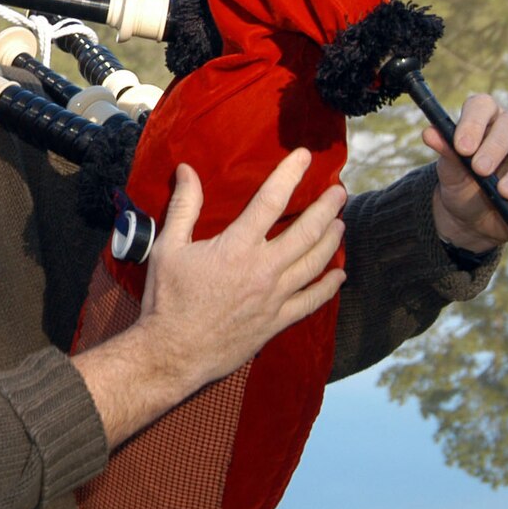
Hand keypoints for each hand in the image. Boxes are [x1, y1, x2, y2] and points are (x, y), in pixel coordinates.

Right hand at [74, 149, 346, 445]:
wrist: (173, 352)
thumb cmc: (167, 298)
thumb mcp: (168, 247)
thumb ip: (184, 206)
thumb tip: (187, 170)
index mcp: (237, 247)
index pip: (271, 200)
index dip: (290, 174)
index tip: (304, 157)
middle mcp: (263, 269)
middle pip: (307, 231)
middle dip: (327, 207)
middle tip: (340, 192)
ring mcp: (274, 297)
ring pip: (315, 263)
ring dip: (331, 240)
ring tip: (340, 224)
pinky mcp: (277, 321)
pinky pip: (312, 301)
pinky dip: (328, 286)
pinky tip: (338, 275)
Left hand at [422, 93, 507, 253]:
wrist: (473, 219)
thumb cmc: (462, 186)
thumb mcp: (450, 172)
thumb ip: (445, 152)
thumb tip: (429, 133)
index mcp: (487, 120)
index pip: (483, 105)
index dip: (473, 122)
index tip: (461, 147)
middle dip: (496, 146)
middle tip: (479, 169)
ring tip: (503, 192)